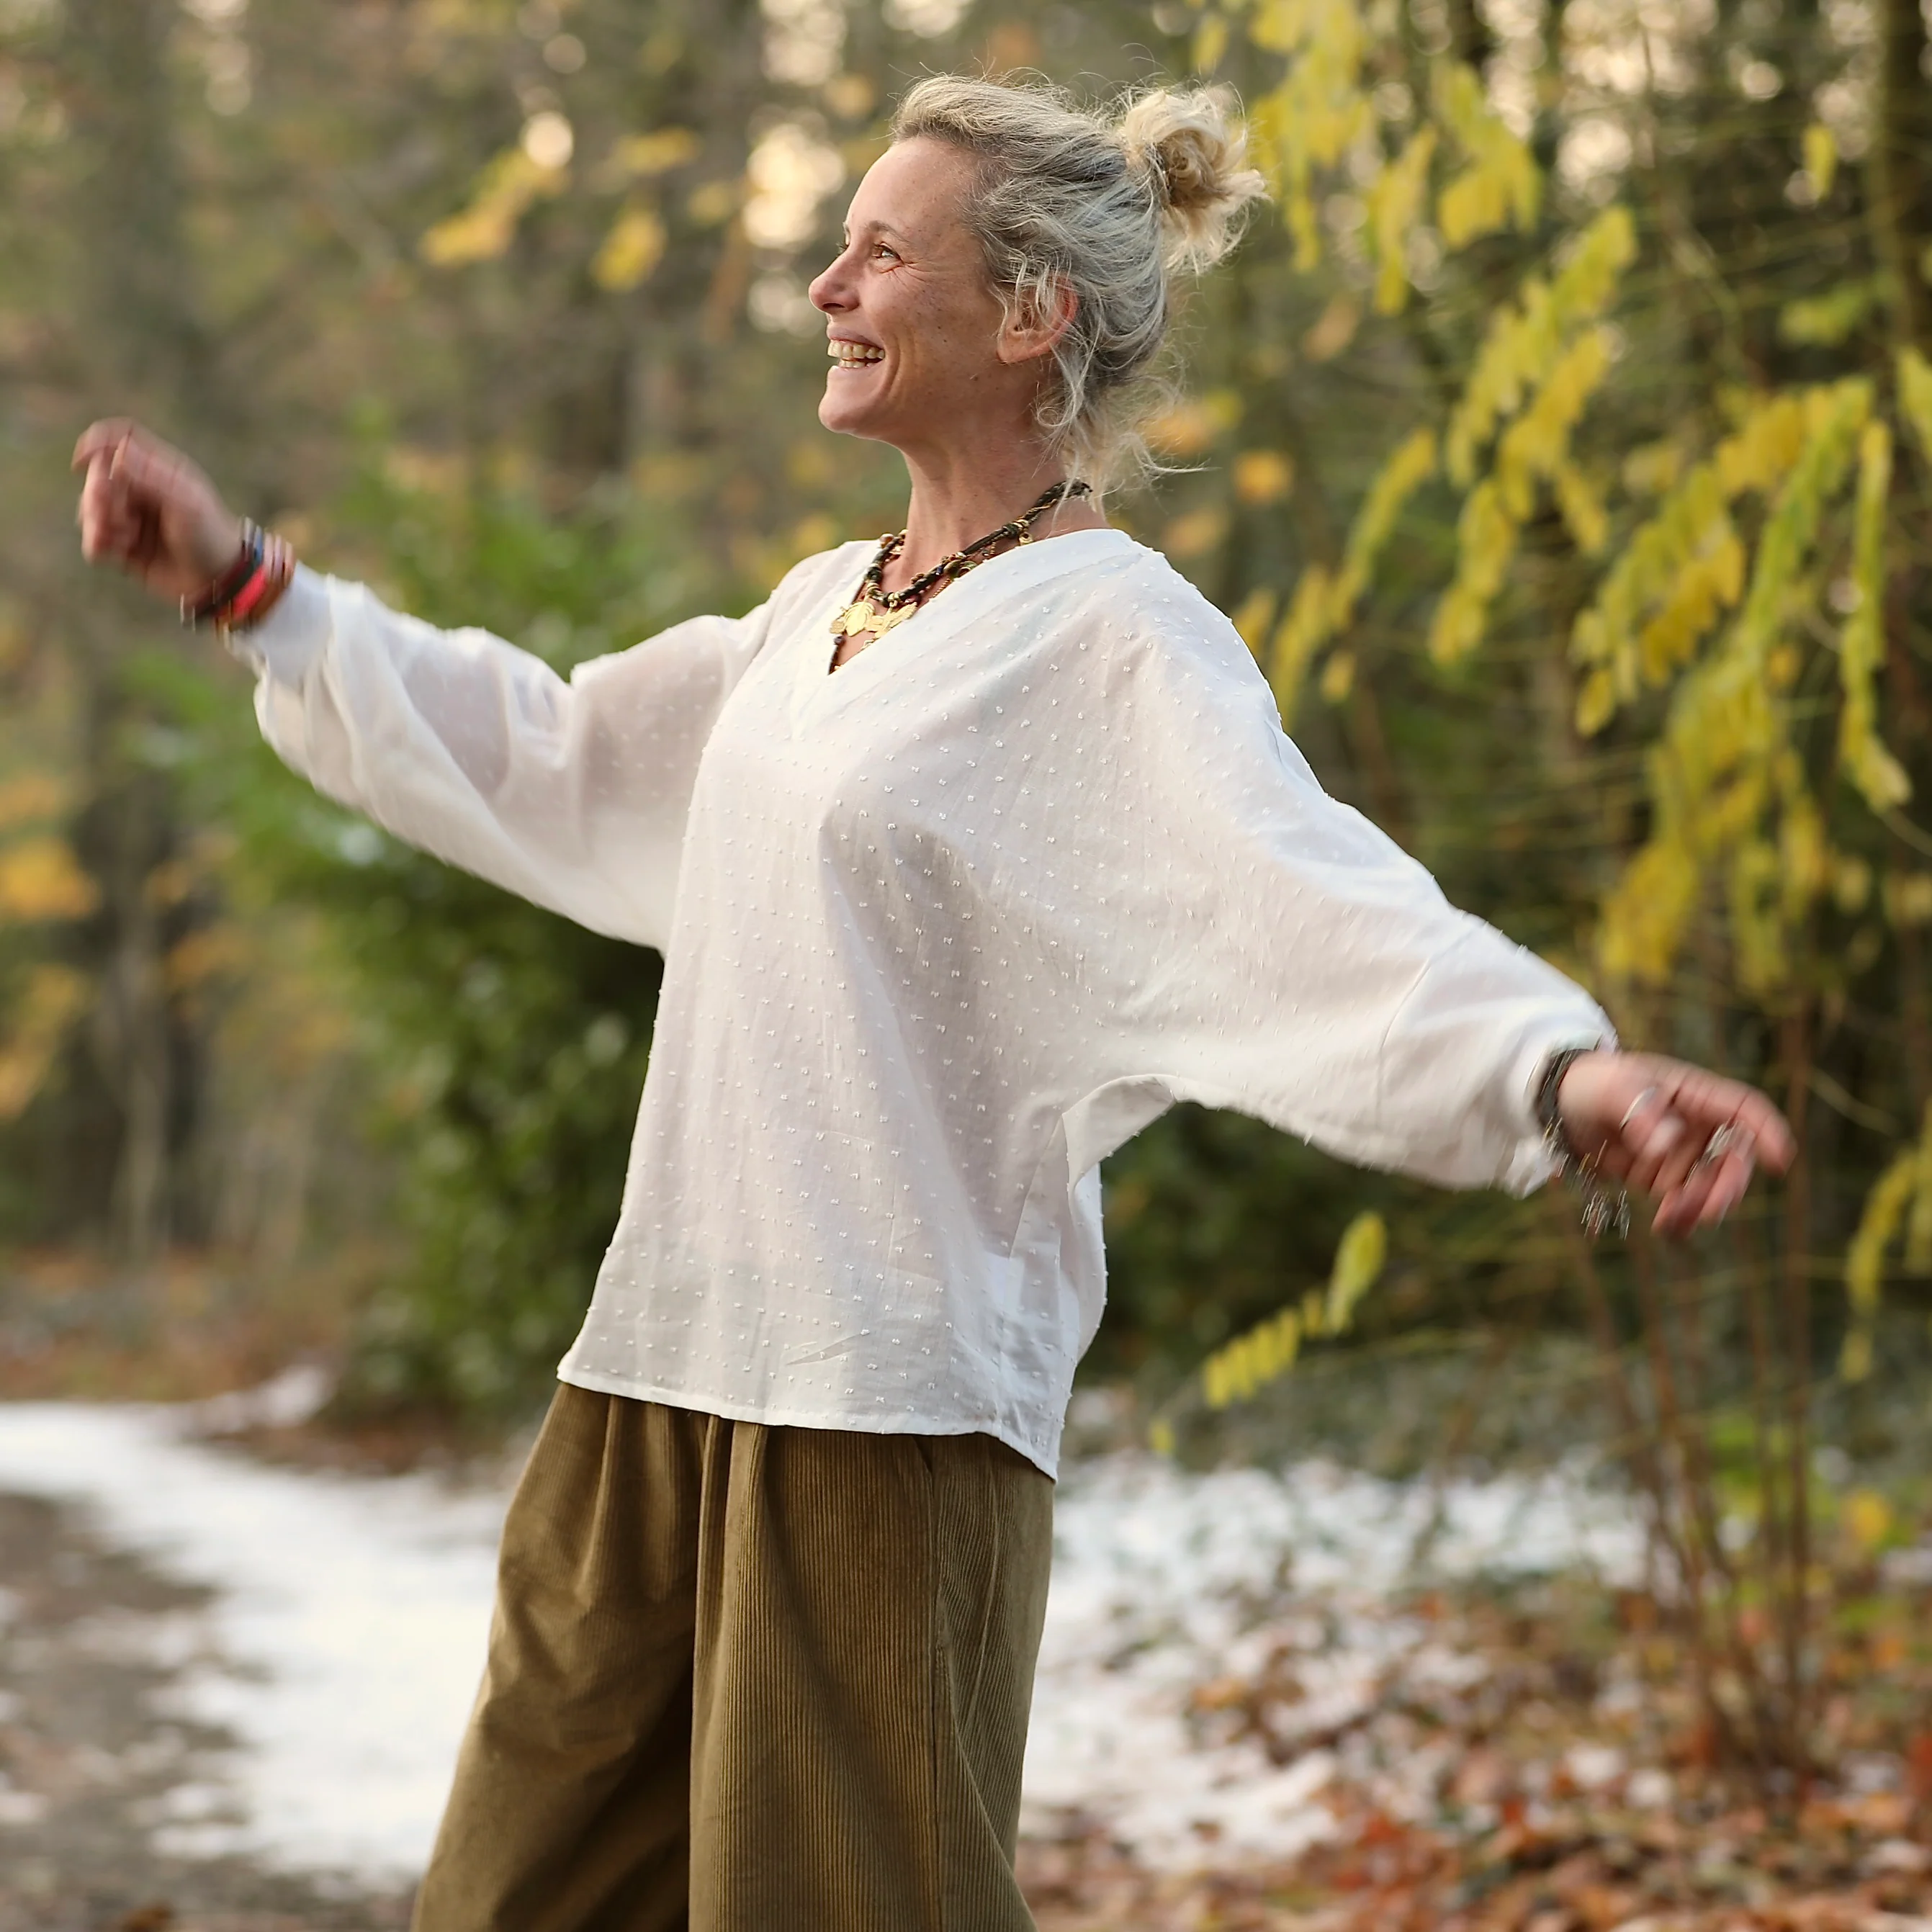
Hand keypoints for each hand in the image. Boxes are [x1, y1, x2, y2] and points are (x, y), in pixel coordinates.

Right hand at [72, 418, 243, 602]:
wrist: (220, 580)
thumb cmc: (211, 535)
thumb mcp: (185, 502)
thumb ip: (150, 476)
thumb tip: (116, 452)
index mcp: (159, 469)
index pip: (120, 439)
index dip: (96, 443)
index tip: (81, 462)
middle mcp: (142, 489)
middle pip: (98, 476)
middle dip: (98, 495)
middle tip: (120, 517)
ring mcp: (131, 517)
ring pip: (90, 508)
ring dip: (97, 522)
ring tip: (125, 540)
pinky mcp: (125, 545)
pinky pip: (93, 539)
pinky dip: (96, 544)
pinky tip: (114, 553)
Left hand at [1554, 1050, 1795, 1237]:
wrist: (1556, 1104)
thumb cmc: (1589, 1083)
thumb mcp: (1609, 1089)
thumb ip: (1638, 1112)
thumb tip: (1667, 1143)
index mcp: (1693, 1093)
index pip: (1744, 1110)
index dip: (1766, 1133)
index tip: (1780, 1162)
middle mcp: (1695, 1125)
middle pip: (1735, 1157)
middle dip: (1729, 1185)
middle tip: (1709, 1208)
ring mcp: (1680, 1153)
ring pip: (1712, 1187)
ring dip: (1702, 1206)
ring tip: (1670, 1216)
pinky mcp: (1660, 1177)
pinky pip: (1683, 1203)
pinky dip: (1682, 1219)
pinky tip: (1666, 1227)